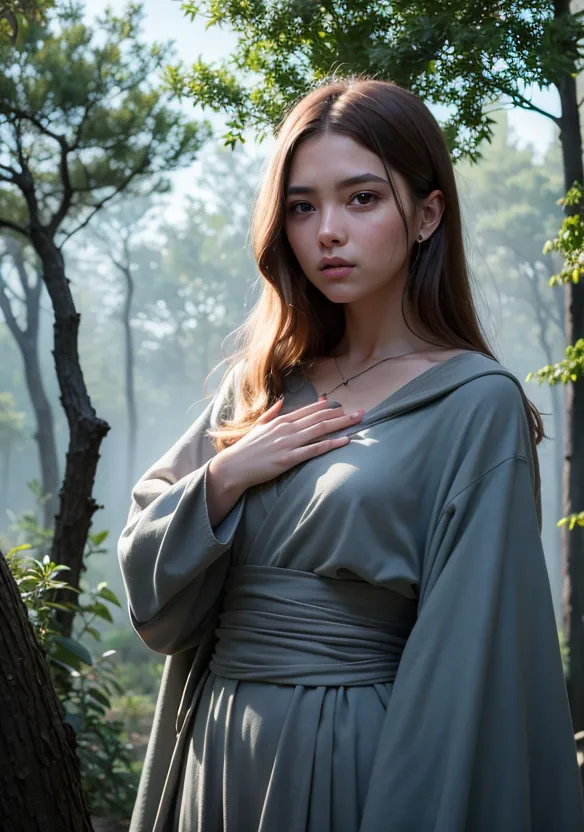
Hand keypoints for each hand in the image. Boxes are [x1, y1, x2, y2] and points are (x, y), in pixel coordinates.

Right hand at [213, 397, 363, 492]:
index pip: (309, 410)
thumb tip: (281, 399)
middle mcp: (287, 428)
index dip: (327, 407)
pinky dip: (331, 444)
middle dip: (342, 414)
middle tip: (360, 412)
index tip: (341, 405)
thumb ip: (272, 412)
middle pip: (320, 418)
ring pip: (320, 430)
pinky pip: (314, 450)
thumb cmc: (246, 448)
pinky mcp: (288, 459)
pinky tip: (345, 441)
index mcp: (281, 420)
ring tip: (357, 421)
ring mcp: (288, 443)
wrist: (233, 467)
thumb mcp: (258, 425)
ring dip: (341, 425)